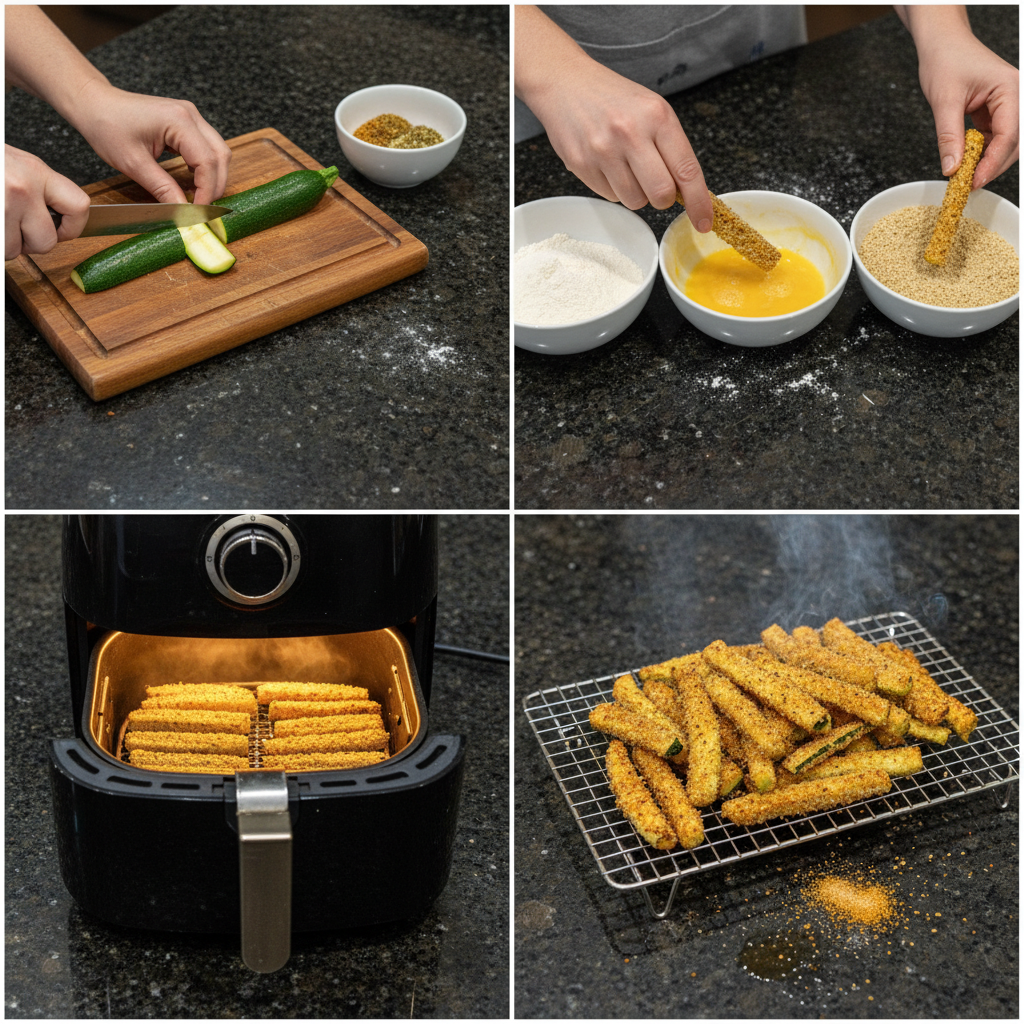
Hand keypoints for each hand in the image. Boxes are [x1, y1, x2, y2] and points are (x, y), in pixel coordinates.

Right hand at [5, 144, 89, 257]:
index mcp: (35, 172)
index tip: (60, 229)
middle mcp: (21, 189)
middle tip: (13, 228)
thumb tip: (57, 219)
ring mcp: (2, 206)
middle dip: (29, 243)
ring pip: (14, 250)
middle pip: (46, 242)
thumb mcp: (14, 163)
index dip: (72, 227)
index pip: (79, 206)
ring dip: (3, 243)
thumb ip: (37, 188)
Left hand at [68, 80, 231, 204]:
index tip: (198, 212)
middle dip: (215, 186)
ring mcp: (190, 116)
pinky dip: (204, 168)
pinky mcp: (186, 122)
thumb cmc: (106, 125)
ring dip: (212, 177)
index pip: (207, 162)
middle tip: (201, 208)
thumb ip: (163, 188)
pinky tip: (192, 181)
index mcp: (178, 121)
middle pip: (221, 156)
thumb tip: (183, 211)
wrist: (93, 103)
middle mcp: (190, 115)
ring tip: (197, 196)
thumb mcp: (133, 164)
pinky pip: (207, 148)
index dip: (207, 191)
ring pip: (218, 152)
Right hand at [515, 5, 711, 227]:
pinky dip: (613, 187)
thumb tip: (686, 192)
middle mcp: (630, 133)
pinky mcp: (581, 165)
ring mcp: (603, 151)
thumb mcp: (652, 110)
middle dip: (662, 198)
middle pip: (661, 195)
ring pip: (634, 201)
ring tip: (625, 165)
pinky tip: (606, 163)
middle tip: (655, 183)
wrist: (566, 83)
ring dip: (635, 193)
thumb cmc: (614, 99)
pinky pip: (610, 196)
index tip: (704, 222)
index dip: (698, 202)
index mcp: (657, 116)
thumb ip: (671, 147)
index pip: (686, 170)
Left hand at [897, 6, 1018, 187]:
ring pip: (1006, 143)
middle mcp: (1015, 97)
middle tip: (970, 185)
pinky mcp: (996, 111)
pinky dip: (982, 153)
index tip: (975, 182)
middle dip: (993, 165)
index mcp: (1010, 89)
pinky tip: (967, 162)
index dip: (993, 162)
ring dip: (988, 161)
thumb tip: (952, 169)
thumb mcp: (944, 101)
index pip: (1010, 134)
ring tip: (966, 177)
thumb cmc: (945, 60)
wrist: (942, 44)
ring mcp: (1008, 104)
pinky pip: (995, 138)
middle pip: (1014, 142)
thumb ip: (949, 137)